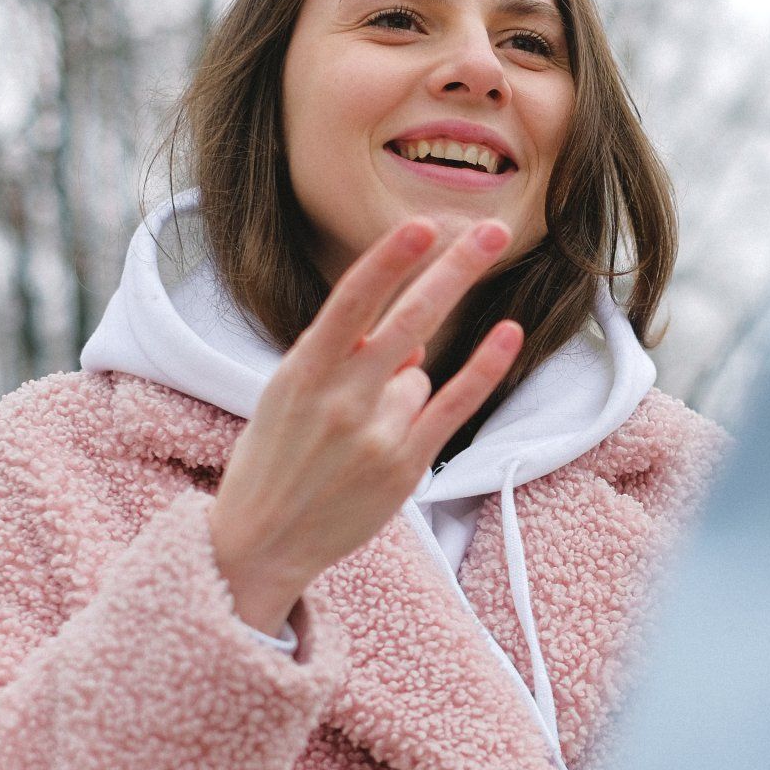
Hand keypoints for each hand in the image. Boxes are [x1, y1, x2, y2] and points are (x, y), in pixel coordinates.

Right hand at [206, 217, 523, 635]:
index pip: (351, 301)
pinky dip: (484, 368)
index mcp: (301, 371)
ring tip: (353, 436)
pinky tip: (509, 332)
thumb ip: (347, 360)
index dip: (389, 262)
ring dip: (401, 395)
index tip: (423, 226)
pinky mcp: (404, 466)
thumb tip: (417, 343)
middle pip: (411, 319)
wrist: (260, 543)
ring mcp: (375, 434)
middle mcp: (340, 398)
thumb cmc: (273, 459)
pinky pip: (455, 404)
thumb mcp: (291, 397)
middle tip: (493, 230)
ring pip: (420, 376)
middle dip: (454, 270)